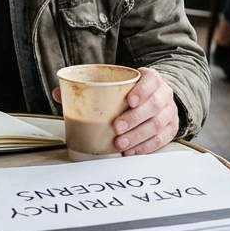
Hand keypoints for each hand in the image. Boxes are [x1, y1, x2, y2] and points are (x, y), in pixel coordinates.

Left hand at [51, 67, 179, 155]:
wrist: (154, 98)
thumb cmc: (129, 93)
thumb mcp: (114, 85)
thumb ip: (89, 87)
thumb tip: (59, 93)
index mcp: (150, 79)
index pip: (151, 80)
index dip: (142, 90)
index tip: (129, 100)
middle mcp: (163, 94)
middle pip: (155, 106)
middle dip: (135, 118)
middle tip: (116, 128)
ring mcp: (169, 112)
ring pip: (158, 125)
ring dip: (138, 136)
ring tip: (120, 144)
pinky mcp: (170, 128)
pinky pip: (161, 140)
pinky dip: (145, 147)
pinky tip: (131, 151)